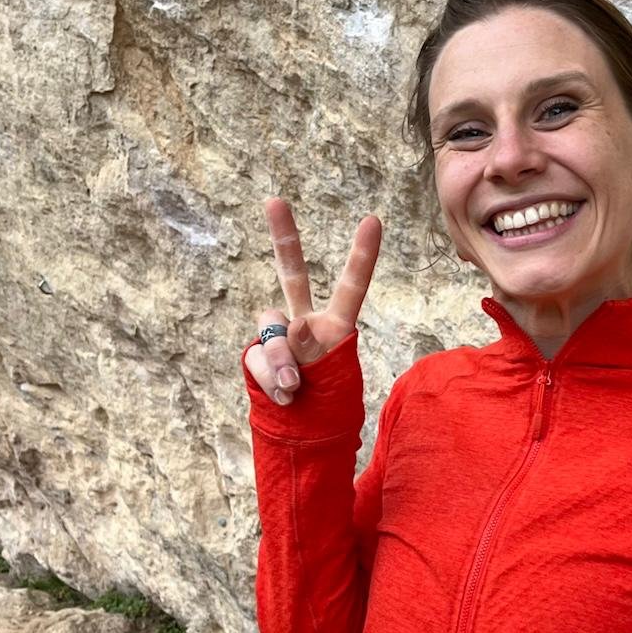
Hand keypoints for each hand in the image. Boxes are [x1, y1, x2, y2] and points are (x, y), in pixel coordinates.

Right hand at [245, 198, 382, 405]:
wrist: (300, 432)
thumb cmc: (325, 403)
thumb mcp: (329, 378)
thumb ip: (306, 352)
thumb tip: (287, 330)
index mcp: (335, 325)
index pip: (351, 286)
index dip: (362, 255)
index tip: (373, 219)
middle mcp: (304, 321)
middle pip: (292, 275)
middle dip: (283, 237)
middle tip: (274, 200)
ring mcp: (278, 337)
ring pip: (272, 331)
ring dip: (284, 360)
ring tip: (297, 387)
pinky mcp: (258, 355)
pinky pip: (258, 358)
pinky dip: (270, 378)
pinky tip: (285, 395)